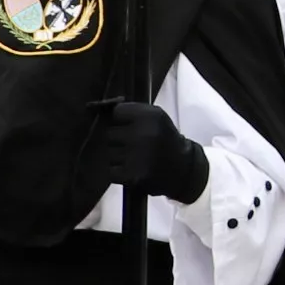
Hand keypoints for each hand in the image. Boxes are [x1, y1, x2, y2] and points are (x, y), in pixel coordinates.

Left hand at [79, 97, 211, 205]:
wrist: (184, 169)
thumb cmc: (165, 140)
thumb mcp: (156, 118)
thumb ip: (133, 112)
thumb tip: (100, 109)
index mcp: (150, 116)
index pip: (116, 112)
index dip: (120, 120)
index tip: (128, 126)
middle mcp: (142, 134)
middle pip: (110, 134)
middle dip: (118, 140)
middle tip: (134, 145)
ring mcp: (137, 156)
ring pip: (109, 153)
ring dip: (118, 157)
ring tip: (135, 158)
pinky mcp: (133, 176)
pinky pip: (112, 171)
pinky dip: (119, 173)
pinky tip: (133, 170)